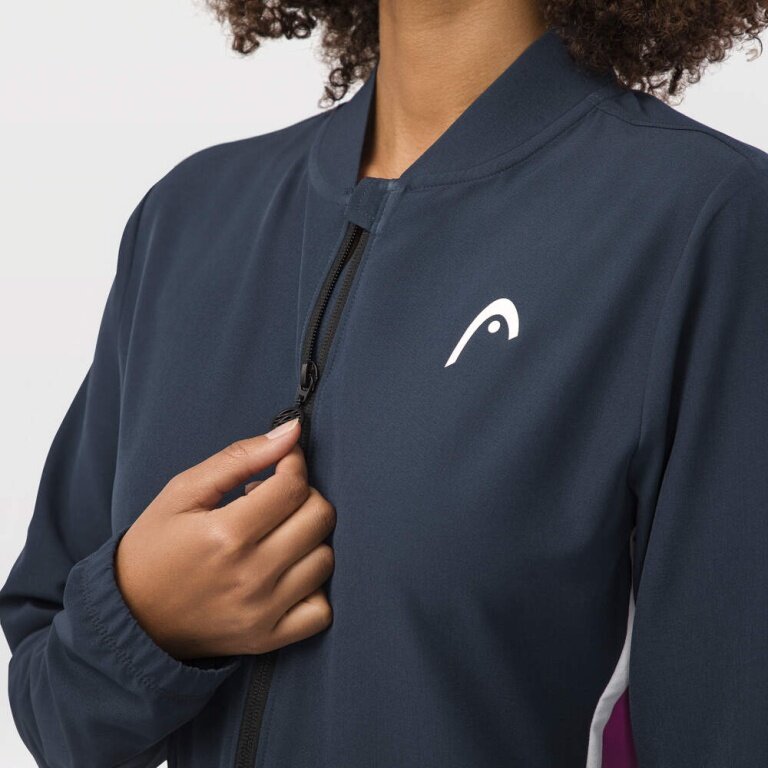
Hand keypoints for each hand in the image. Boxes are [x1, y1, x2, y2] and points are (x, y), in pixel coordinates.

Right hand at [114, 418, 334, 659]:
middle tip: (275, 500)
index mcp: (226, 534)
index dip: (294, 464)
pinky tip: (288, 575)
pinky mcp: (267, 640)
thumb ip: (240, 457)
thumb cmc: (154, 548)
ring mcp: (262, 612)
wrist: (129, 618)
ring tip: (276, 536)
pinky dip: (313, 589)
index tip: (281, 464)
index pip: (294, 486)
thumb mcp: (183, 491)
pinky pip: (321, 611)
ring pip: (325, 559)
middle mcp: (250, 576)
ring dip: (309, 539)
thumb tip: (292, 432)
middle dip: (304, 497)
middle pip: (319, 519)